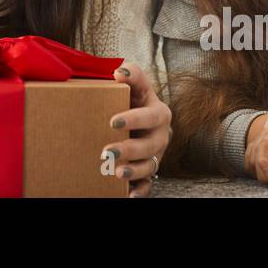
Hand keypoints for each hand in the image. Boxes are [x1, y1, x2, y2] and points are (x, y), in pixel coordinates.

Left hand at [100, 61, 171, 197]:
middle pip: (149, 145)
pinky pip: (148, 184)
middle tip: (107, 151)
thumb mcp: (136, 84)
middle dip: (129, 149)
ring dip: (133, 171)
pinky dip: (140, 190)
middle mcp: (161, 135)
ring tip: (116, 172)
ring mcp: (156, 154)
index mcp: (159, 112)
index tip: (113, 122)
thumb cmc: (135, 98)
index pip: (149, 116)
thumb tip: (118, 72)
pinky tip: (129, 194)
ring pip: (149, 166)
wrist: (143, 118)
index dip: (134, 119)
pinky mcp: (150, 169)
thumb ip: (130, 73)